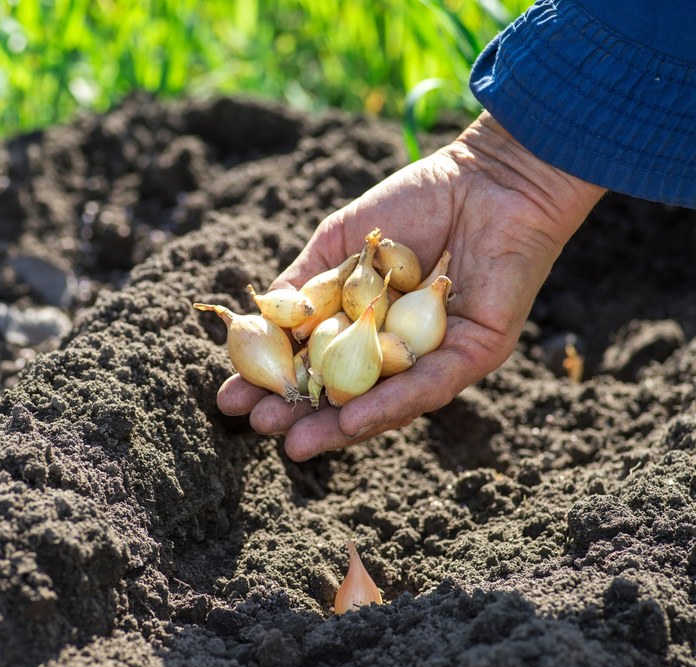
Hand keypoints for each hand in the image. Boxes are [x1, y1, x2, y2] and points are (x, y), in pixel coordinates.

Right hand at [217, 112, 604, 460]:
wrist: (486, 176)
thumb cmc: (414, 202)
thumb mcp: (340, 243)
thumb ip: (303, 283)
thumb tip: (259, 321)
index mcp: (366, 324)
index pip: (314, 364)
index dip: (273, 382)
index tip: (230, 399)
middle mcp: (400, 349)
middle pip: (346, 394)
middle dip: (301, 415)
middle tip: (259, 427)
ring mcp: (436, 357)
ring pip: (386, 404)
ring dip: (339, 427)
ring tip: (296, 441)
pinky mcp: (475, 354)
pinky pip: (428, 387)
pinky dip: (389, 406)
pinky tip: (351, 421)